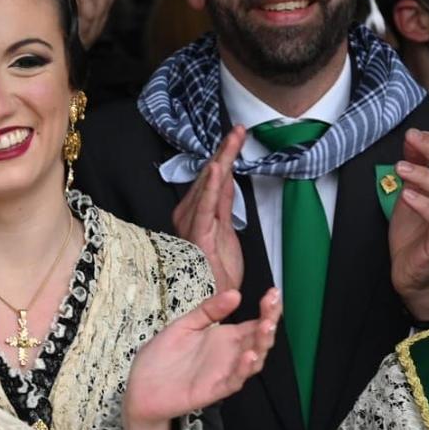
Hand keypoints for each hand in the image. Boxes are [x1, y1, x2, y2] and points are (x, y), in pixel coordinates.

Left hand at [122, 286, 281, 429]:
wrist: (140, 388)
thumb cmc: (162, 358)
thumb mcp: (184, 326)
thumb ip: (208, 311)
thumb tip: (235, 294)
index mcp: (225, 338)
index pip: (254, 322)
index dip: (267, 309)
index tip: (274, 292)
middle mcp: (230, 355)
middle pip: (259, 339)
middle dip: (270, 322)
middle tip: (272, 306)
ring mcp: (224, 373)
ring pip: (253, 361)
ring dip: (262, 344)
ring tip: (266, 326)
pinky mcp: (213, 390)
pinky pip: (234, 381)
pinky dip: (243, 370)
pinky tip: (249, 356)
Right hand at [170, 126, 244, 295]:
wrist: (214, 299)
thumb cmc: (217, 270)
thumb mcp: (226, 231)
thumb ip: (224, 205)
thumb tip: (228, 181)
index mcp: (195, 213)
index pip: (212, 178)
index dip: (224, 155)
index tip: (237, 135)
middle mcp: (189, 215)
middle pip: (210, 176)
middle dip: (224, 151)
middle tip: (239, 129)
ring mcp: (193, 224)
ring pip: (209, 185)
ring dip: (221, 160)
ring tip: (232, 139)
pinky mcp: (199, 235)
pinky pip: (205, 206)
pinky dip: (210, 186)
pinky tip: (217, 168)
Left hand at [390, 129, 428, 319]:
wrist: (413, 274)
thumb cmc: (414, 234)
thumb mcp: (410, 193)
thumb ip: (414, 169)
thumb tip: (412, 140)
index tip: (416, 135)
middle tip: (411, 140)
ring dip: (425, 174)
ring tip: (401, 169)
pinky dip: (423, 203)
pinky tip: (406, 195)